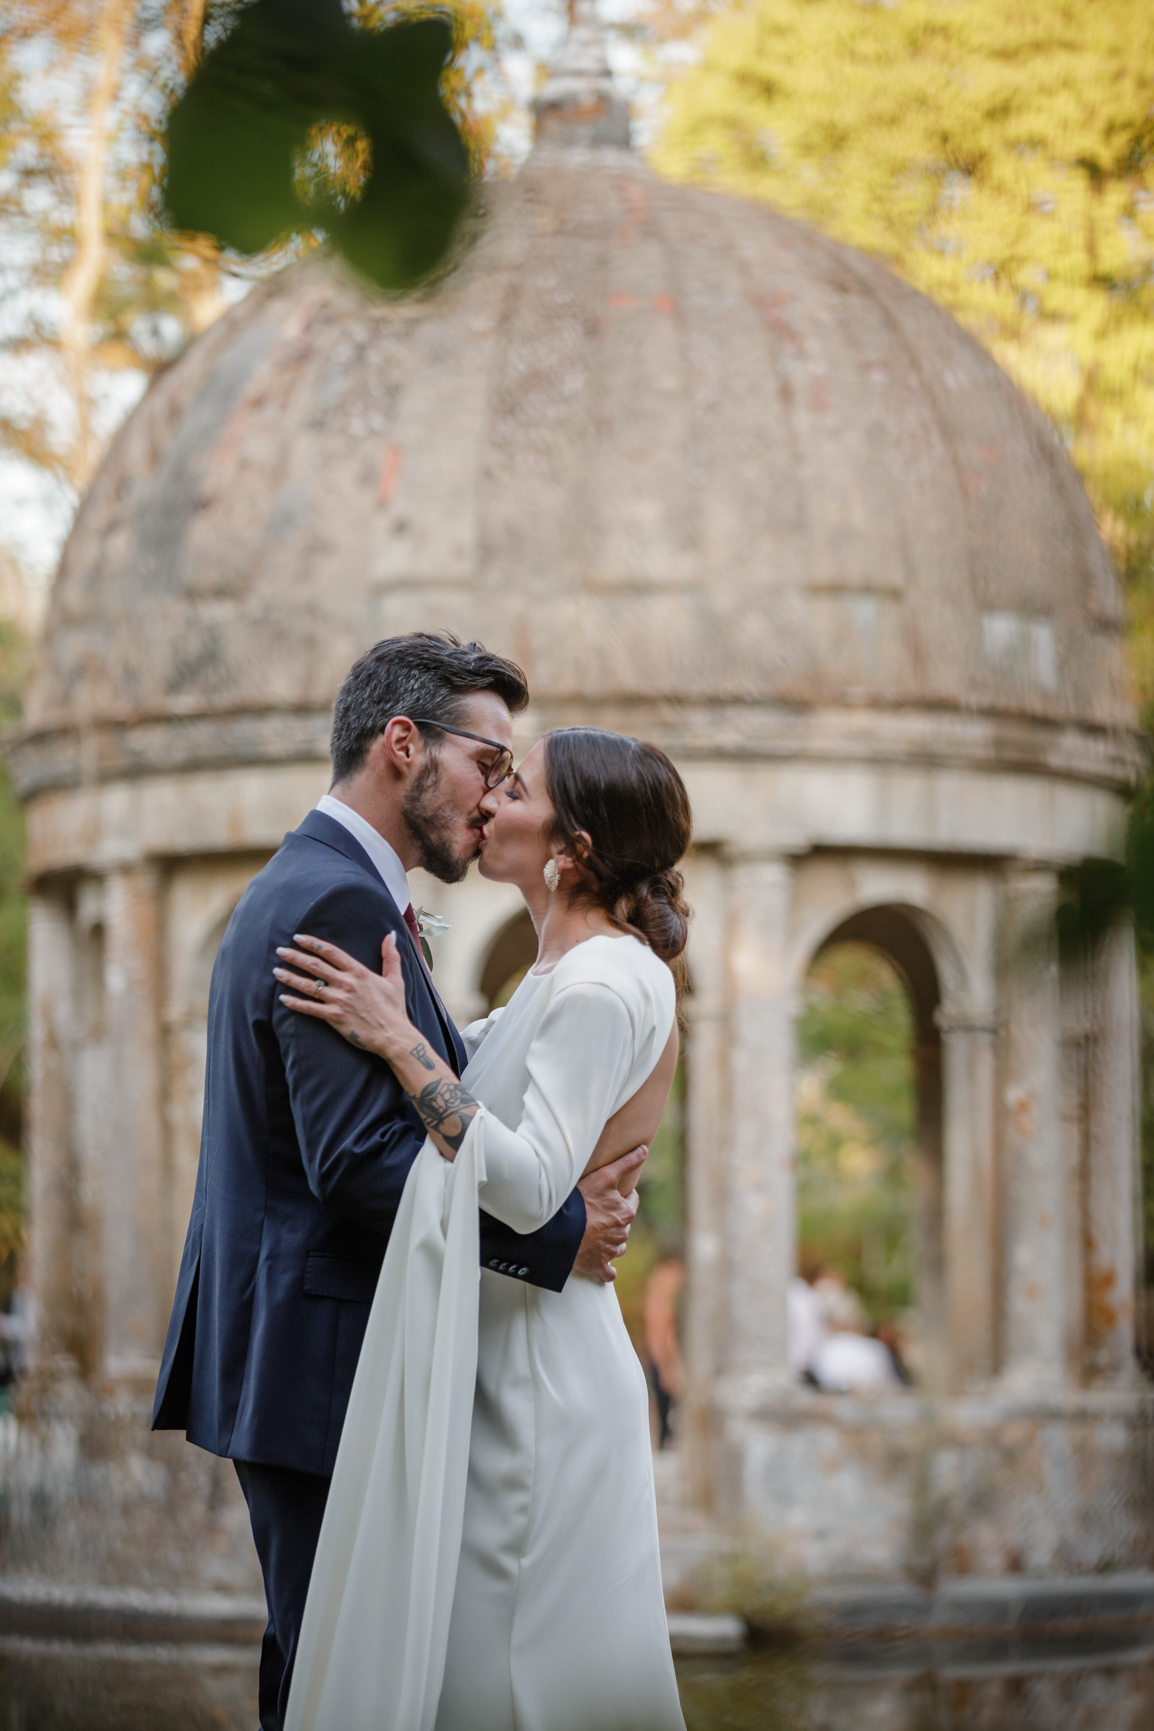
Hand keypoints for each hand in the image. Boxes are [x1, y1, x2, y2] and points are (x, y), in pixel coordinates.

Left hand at [274, 931, 416, 1060]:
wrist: (393, 1035)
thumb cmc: (394, 1008)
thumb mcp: (395, 979)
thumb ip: (391, 956)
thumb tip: (391, 934)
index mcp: (359, 972)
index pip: (331, 952)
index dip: (313, 943)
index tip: (298, 938)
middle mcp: (346, 983)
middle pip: (315, 966)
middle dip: (295, 957)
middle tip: (280, 951)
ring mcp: (338, 1000)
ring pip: (308, 986)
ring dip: (290, 978)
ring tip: (276, 972)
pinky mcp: (334, 1017)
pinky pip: (310, 1008)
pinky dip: (295, 1003)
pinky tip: (283, 999)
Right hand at [572, 1145, 646, 1283]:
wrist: (562, 1233)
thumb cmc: (582, 1202)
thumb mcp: (604, 1176)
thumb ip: (626, 1163)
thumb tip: (644, 1149)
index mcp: (626, 1214)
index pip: (631, 1201)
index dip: (623, 1195)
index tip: (612, 1192)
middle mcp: (622, 1234)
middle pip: (624, 1224)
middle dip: (616, 1218)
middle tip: (600, 1211)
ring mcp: (610, 1252)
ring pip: (618, 1247)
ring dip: (613, 1242)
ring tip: (599, 1234)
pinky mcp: (598, 1266)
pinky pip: (608, 1272)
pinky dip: (607, 1270)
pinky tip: (604, 1266)